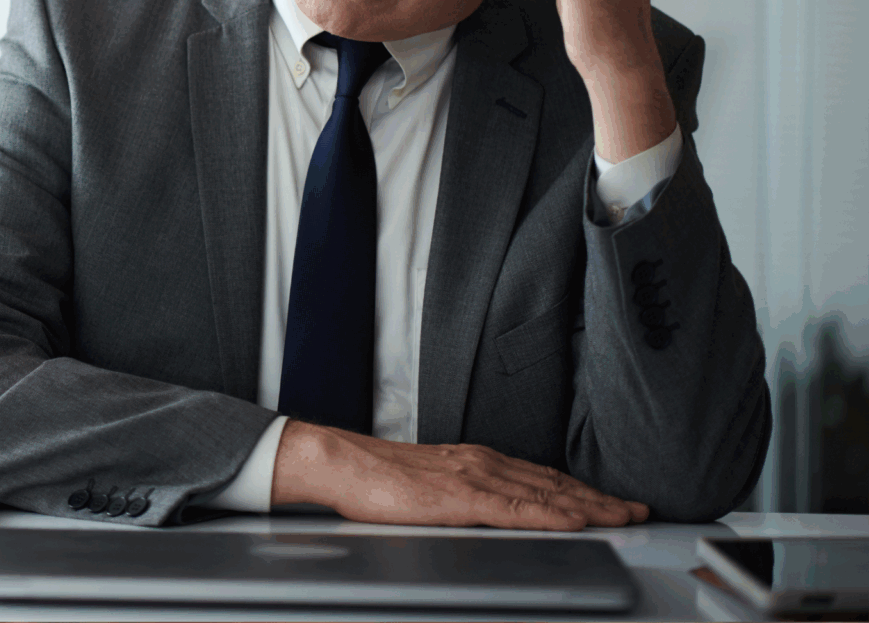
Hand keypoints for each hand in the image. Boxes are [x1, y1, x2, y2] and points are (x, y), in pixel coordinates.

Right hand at [273, 420, 648, 530]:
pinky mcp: (462, 497)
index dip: (583, 490)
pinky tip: (576, 521)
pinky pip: (518, 509)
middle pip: (555, 483)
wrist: (344, 463)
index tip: (614, 501)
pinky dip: (554, 514)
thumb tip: (484, 513)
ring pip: (546, 493)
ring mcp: (476, 478)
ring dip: (590, 505)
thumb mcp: (431, 483)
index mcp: (477, 461)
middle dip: (601, 498)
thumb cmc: (376, 477)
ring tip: (623, 516)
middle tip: (639, 510)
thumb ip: (462, 494)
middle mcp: (484, 463)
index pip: (542, 477)